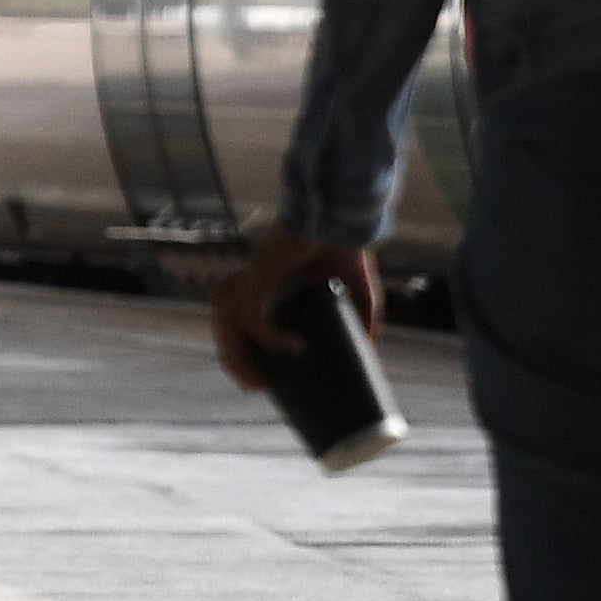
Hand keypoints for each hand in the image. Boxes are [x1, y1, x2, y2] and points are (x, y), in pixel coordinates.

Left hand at [211, 222, 382, 391]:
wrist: (339, 213)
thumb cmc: (343, 241)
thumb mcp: (357, 286)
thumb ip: (364, 315)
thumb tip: (372, 347)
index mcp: (270, 286)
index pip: (245, 324)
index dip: (247, 353)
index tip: (262, 380)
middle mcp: (256, 283)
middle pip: (228, 329)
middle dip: (235, 361)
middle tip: (255, 387)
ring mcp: (254, 279)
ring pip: (229, 326)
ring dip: (238, 358)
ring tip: (259, 382)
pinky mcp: (259, 275)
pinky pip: (254, 316)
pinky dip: (270, 338)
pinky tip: (294, 347)